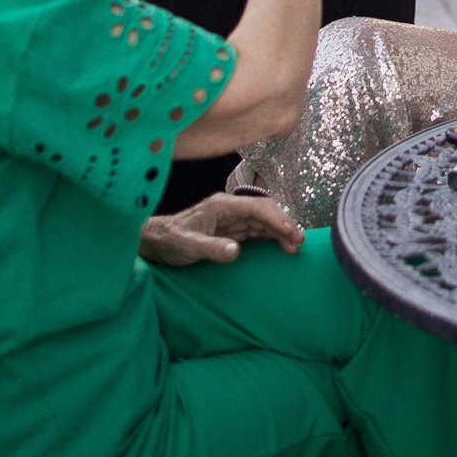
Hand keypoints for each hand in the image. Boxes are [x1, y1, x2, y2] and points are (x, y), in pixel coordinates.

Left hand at [136, 190, 303, 266]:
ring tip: (295, 246)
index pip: (257, 208)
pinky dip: (272, 237)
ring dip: (280, 231)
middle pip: (265, 211)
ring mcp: (233, 218)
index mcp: (222, 205)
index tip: (291, 232)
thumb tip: (236, 251)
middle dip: (284, 223)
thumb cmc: (171, 240)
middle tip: (298, 241)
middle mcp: (231, 208)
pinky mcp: (233, 229)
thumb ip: (212, 248)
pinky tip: (282, 245)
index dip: (276, 219)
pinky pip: (258, 230)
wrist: (158, 241)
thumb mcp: (188, 246)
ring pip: (264, 221)